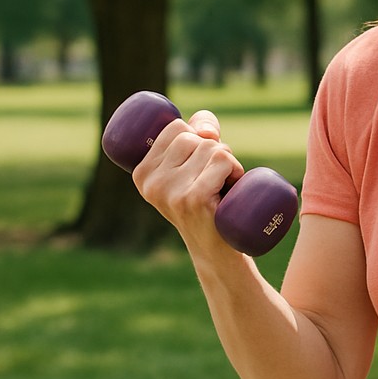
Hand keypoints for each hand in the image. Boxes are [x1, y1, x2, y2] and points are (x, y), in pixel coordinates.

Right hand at [133, 109, 243, 251]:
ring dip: (229, 162)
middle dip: (216, 150)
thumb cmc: (208, 205)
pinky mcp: (192, 199)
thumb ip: (197, 135)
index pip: (176, 127)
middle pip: (194, 137)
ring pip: (211, 147)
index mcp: (142, 172)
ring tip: (224, 186)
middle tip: (218, 178)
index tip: (202, 164)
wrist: (216, 251)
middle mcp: (150, 181)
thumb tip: (206, 130)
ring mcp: (170, 191)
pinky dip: (235, 168)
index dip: (199, 136)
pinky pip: (221, 160)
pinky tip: (233, 186)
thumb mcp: (192, 171)